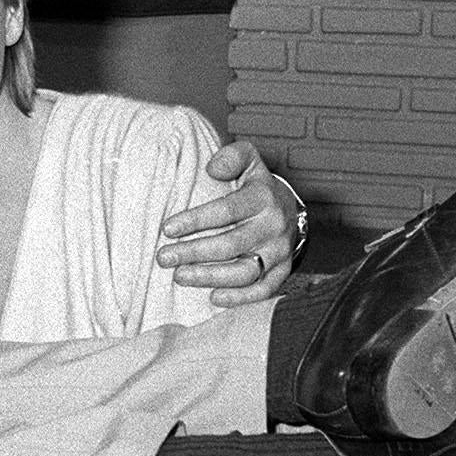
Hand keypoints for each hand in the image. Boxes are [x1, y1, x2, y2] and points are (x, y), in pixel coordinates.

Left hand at [155, 138, 300, 306]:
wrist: (292, 211)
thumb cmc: (258, 187)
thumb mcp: (249, 161)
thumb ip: (232, 157)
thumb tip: (213, 168)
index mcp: (263, 198)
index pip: (226, 210)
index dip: (195, 220)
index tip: (167, 229)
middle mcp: (274, 227)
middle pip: (231, 244)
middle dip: (193, 253)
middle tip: (163, 258)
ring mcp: (280, 252)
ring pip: (245, 272)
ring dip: (209, 277)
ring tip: (179, 276)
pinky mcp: (282, 272)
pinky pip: (263, 290)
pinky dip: (239, 298)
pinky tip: (213, 297)